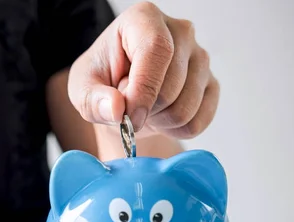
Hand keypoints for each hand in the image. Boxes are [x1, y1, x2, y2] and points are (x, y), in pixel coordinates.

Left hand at [68, 1, 218, 138]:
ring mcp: (200, 57)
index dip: (142, 89)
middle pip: (171, 88)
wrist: (121, 99)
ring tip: (143, 108)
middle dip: (144, 110)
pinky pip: (197, 122)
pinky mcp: (211, 84)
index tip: (127, 115)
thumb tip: (117, 109)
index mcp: (143, 19)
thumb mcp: (81, 90)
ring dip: (158, 122)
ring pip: (185, 109)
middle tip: (127, 105)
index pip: (156, 50)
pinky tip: (160, 117)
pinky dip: (174, 130)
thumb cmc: (100, 84)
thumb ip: (93, 99)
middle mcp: (180, 32)